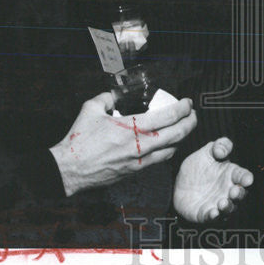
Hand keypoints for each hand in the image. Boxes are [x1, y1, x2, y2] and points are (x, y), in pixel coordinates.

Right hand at [49, 93, 196, 196]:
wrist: (70, 169)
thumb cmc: (79, 140)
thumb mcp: (90, 109)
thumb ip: (106, 98)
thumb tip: (115, 94)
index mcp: (131, 127)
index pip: (167, 116)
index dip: (182, 108)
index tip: (188, 103)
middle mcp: (140, 144)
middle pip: (177, 134)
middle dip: (191, 123)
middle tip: (193, 115)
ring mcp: (139, 159)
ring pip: (172, 149)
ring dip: (183, 137)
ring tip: (185, 128)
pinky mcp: (135, 170)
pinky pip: (160, 160)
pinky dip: (169, 150)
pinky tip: (169, 144)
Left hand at [173, 138, 253, 222]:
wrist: (178, 185)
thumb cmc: (197, 169)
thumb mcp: (205, 153)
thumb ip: (217, 146)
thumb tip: (222, 151)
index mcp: (230, 174)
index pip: (243, 176)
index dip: (246, 178)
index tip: (247, 179)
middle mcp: (228, 191)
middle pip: (240, 195)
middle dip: (239, 194)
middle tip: (234, 191)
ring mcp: (218, 204)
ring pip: (229, 209)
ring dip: (228, 207)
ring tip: (222, 202)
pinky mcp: (207, 215)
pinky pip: (213, 218)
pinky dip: (214, 217)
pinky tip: (213, 212)